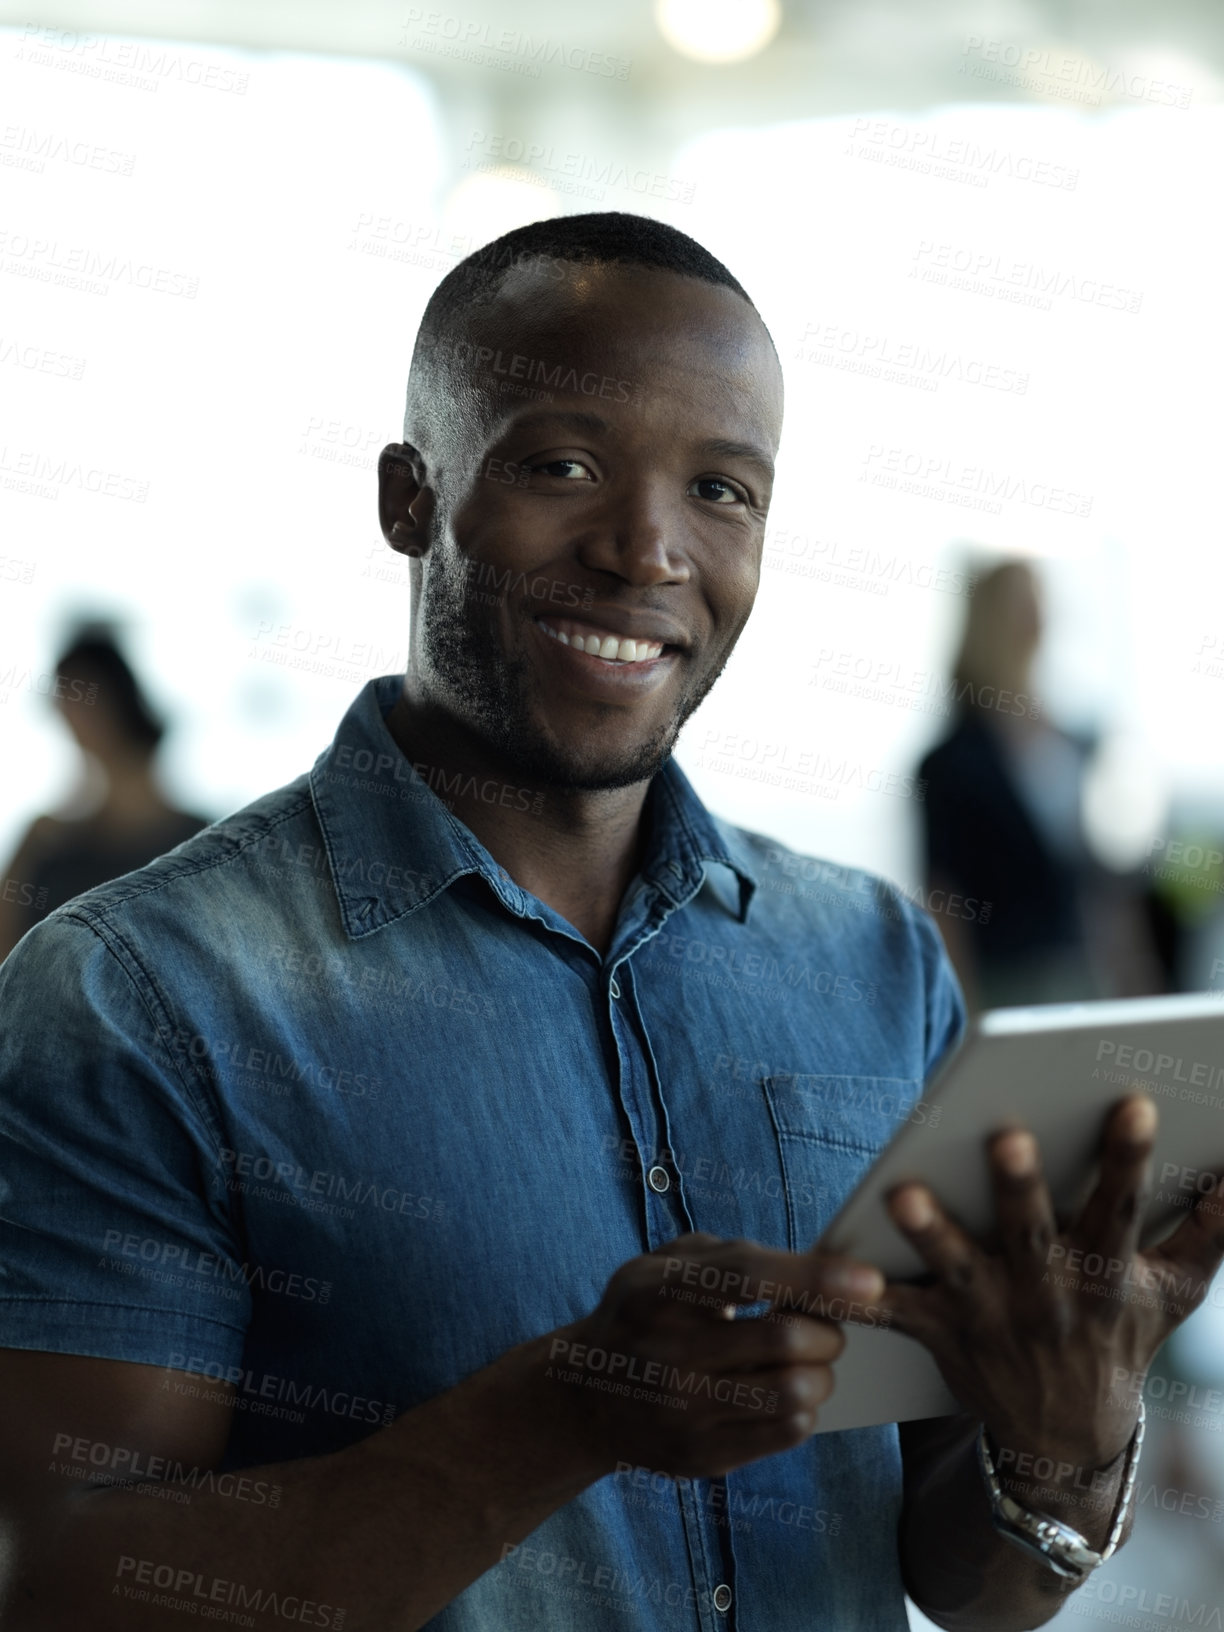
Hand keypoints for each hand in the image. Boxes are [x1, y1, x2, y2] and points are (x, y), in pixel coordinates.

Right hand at [543, 1232, 884, 1478]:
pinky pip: (786, 1432)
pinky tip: (787, 1390)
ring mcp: (684, 1411)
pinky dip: (805, 1406)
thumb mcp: (661, 1265)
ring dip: (822, 1372)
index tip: (868, 1280)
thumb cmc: (640, 1314)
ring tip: (811, 1360)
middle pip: (785, 1339)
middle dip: (829, 1329)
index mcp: (657, 1291)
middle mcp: (668, 1353)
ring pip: (795, 1391)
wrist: (584, 1397)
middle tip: (828, 1325)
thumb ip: (727, 1255)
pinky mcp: (703, 1455)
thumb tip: (810, 1265)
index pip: (747, 1277)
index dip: (814, 1276)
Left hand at [875, 1094, 1223, 1471]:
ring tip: (903, 1192)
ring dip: (930, 1232)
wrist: (1067, 1437)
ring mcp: (992, 1315)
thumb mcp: (1175, 1293)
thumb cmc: (1120, 1336)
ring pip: (958, 1267)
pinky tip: (830, 1267)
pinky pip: (896, 1313)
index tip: (1135, 1104)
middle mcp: (1049, 1294)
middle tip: (1007, 1135)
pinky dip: (861, 1295)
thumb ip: (1210, 1231)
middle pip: (1033, 1233)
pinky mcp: (942, 1333)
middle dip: (1021, 1186)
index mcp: (1106, 1274)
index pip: (1121, 1209)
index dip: (1131, 1159)